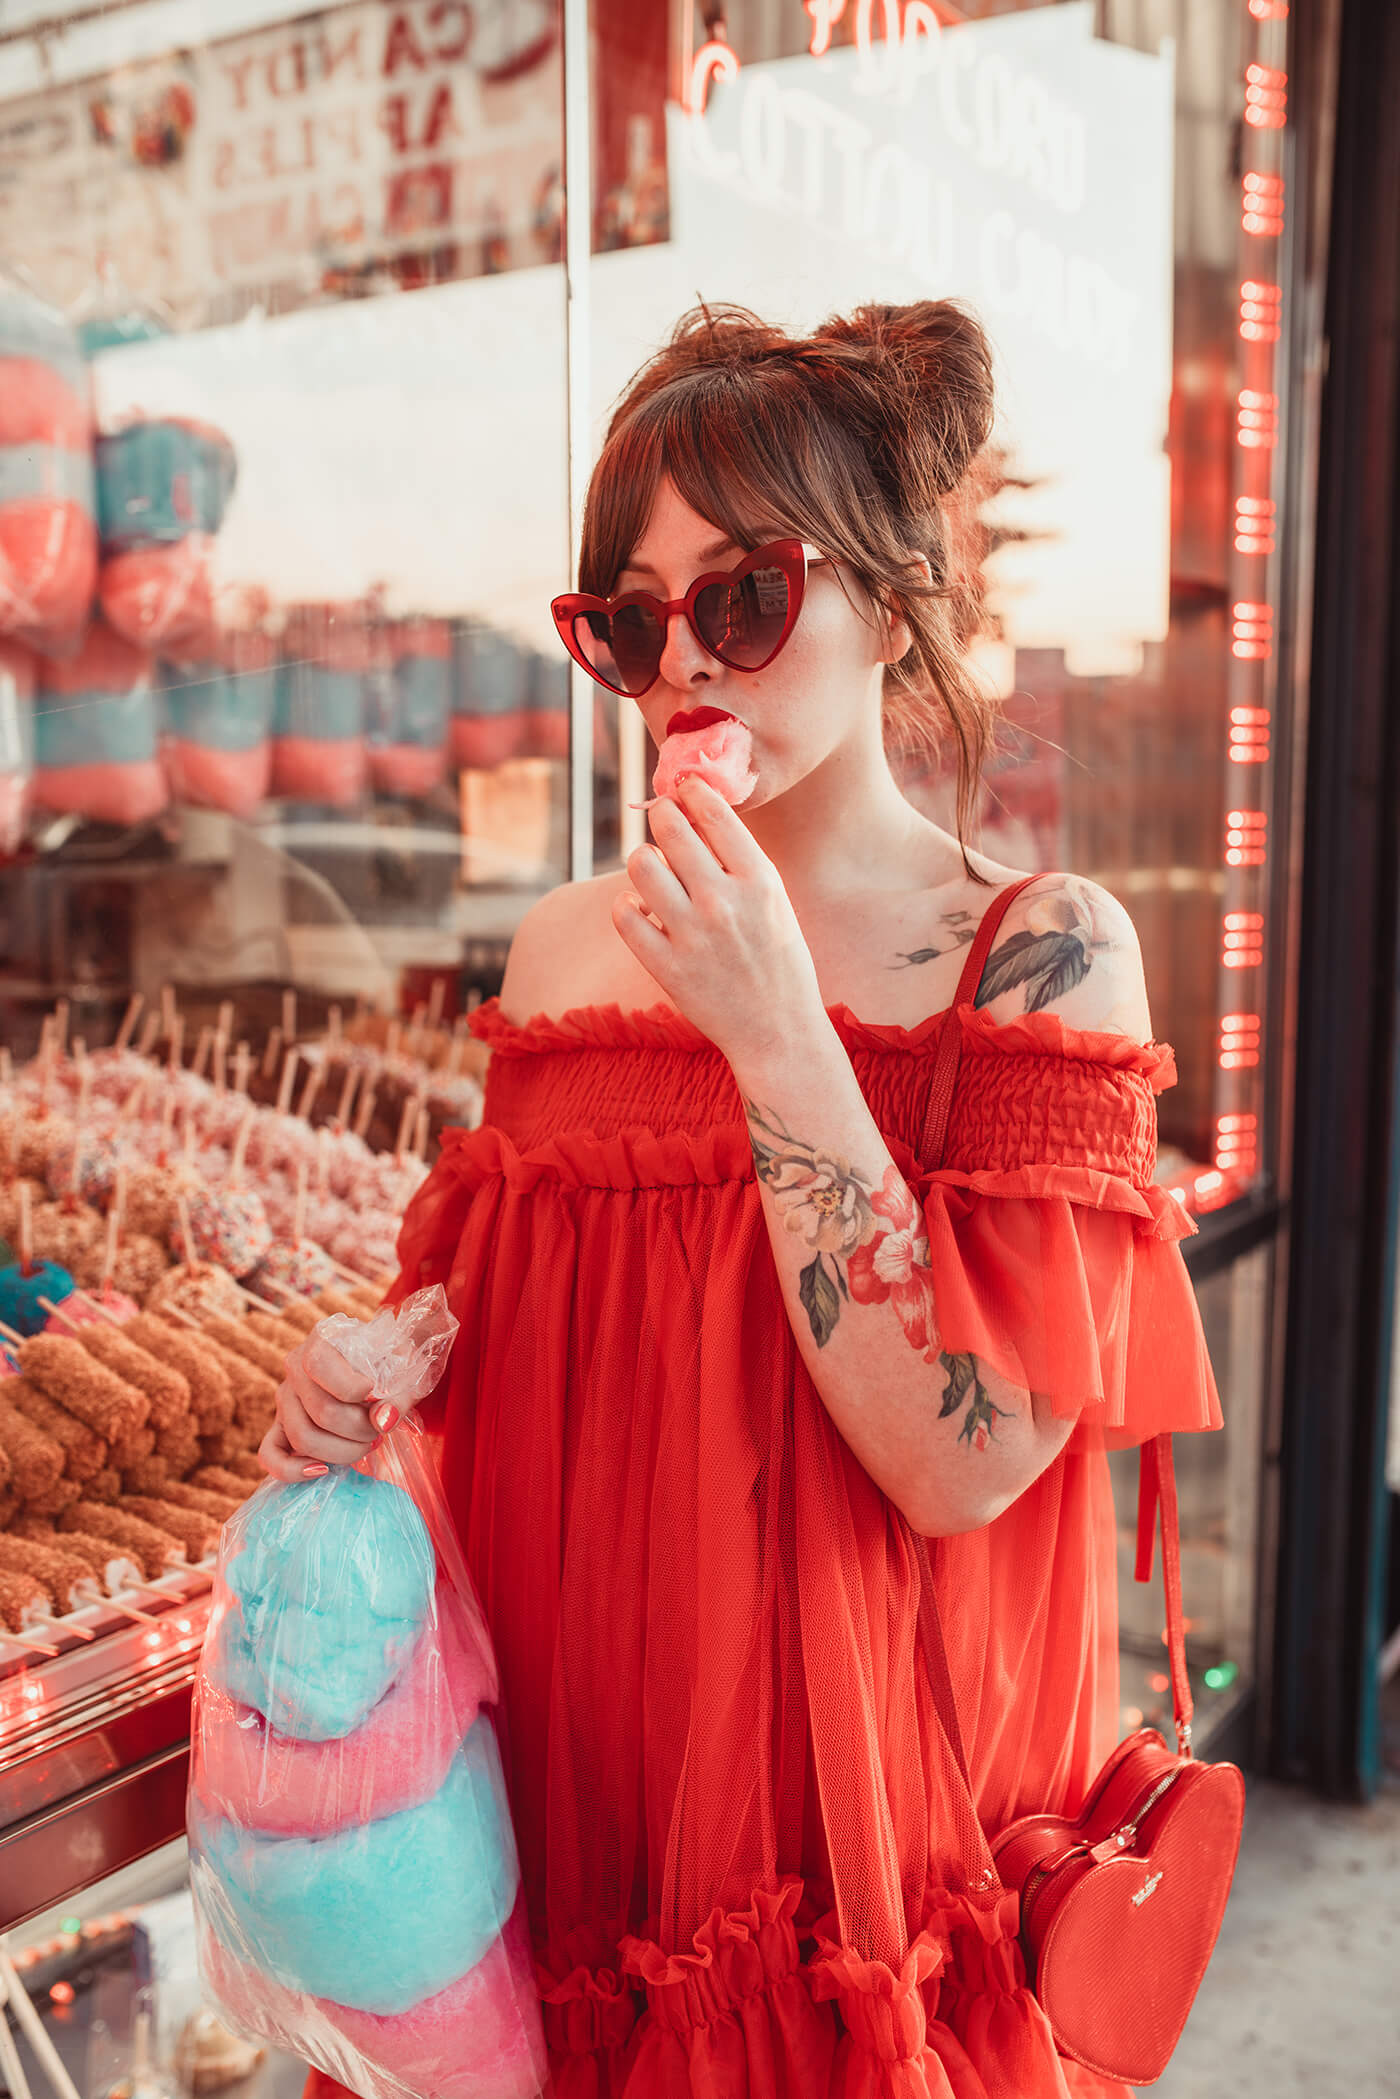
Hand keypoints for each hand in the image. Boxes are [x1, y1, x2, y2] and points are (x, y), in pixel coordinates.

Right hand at [260, 1330, 392, 1482]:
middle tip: (380, 1430)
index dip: (352, 1388)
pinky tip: (322, 1470)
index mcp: (322, 1340)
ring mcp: (285, 1398)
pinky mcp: (280, 1426)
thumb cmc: (392, 1367)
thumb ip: (399, 1396)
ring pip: (302, 1437)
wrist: (381, 1369)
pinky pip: (270, 1455)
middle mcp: (295, 1366)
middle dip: (360, 1429)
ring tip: (368, 1443)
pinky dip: (293, 1470)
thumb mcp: (404, 1373)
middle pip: (320, 1411)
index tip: (375, 1393)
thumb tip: (383, 1421)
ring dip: (343, 1451)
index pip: (319, 1364)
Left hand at [612, 776, 825, 1066]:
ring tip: (653, 871)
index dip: (691, 790)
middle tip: (662, 819)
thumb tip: (697, 814)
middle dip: (661, 815)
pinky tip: (641, 909)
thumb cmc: (779, 961)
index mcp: (759, 880)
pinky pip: (624, 915)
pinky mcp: (666, 967)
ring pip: (640, 864)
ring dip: (643, 860)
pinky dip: (628, 906)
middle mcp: (723, 902)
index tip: (683, 787)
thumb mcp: (775, 902)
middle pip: (669, 828)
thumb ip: (740, 862)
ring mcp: (691, 935)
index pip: (713, 812)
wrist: (778, 1031)